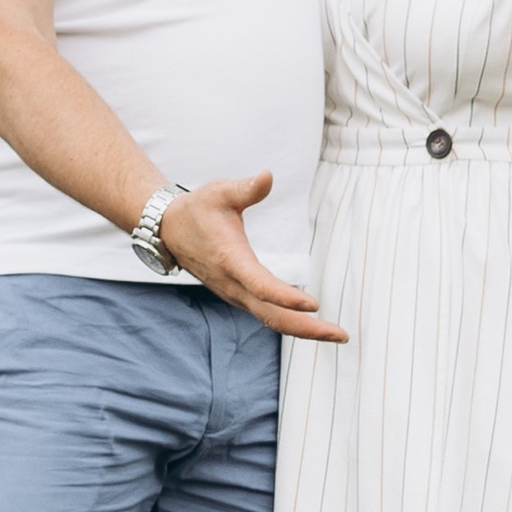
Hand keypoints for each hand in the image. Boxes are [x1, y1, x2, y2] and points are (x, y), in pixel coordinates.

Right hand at [158, 175, 348, 341]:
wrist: (169, 230)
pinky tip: (313, 325)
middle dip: (308, 328)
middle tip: (342, 335)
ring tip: (336, 334)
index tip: (314, 304)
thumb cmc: (198, 208)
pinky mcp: (239, 295)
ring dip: (303, 330)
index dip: (286, 297)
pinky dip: (290, 322)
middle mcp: (234, 284)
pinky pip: (267, 315)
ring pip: (271, 320)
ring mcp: (236, 294)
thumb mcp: (219, 192)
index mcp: (231, 259)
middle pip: (272, 316)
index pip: (261, 285)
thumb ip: (245, 188)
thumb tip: (267, 176)